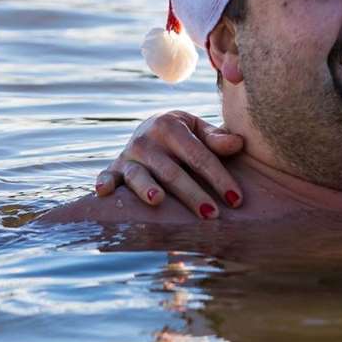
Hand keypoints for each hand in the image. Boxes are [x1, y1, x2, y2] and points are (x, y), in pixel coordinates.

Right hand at [93, 110, 245, 218]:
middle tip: (212, 214)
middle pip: (173, 172)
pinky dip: (103, 183)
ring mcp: (128, 155)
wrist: (150, 126)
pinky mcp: (113, 168)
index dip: (219, 178)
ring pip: (139, 176)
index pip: (199, 157)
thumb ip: (216, 138)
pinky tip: (103, 192)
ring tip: (159, 201)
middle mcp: (147, 140)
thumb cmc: (184, 135)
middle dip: (193, 194)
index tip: (236, 200)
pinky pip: (106, 176)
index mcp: (171, 126)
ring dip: (147, 188)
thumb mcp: (199, 129)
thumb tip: (238, 144)